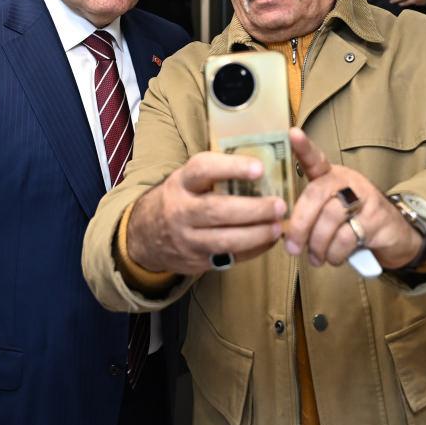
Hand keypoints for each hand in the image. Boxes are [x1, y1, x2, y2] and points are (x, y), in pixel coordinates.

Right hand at [126, 152, 285, 274]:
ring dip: (256, 234)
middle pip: (217, 210)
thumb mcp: (187, 180)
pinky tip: (268, 241)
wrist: (146, 234)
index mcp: (181, 182)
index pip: (203, 170)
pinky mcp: (196, 261)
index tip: (260, 168)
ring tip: (278, 226)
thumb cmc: (181, 199)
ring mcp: (187, 239)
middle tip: (279, 205)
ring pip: (224, 240)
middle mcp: (181, 210)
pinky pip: (228, 258)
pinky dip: (253, 250)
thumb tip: (265, 164)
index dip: (232, 168)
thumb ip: (216, 174)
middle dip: (252, 209)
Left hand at [284, 129, 421, 270]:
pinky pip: (347, 237)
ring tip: (316, 258)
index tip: (293, 134)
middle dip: (300, 224)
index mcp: (332, 177)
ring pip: (330, 219)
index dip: (304, 148)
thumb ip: (311, 217)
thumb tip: (286, 236)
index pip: (316, 159)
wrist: (394, 234)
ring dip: (318, 245)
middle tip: (291, 247)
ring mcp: (365, 198)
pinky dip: (335, 253)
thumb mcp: (331, 213)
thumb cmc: (353, 221)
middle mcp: (348, 181)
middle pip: (317, 194)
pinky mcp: (376, 218)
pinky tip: (333, 258)